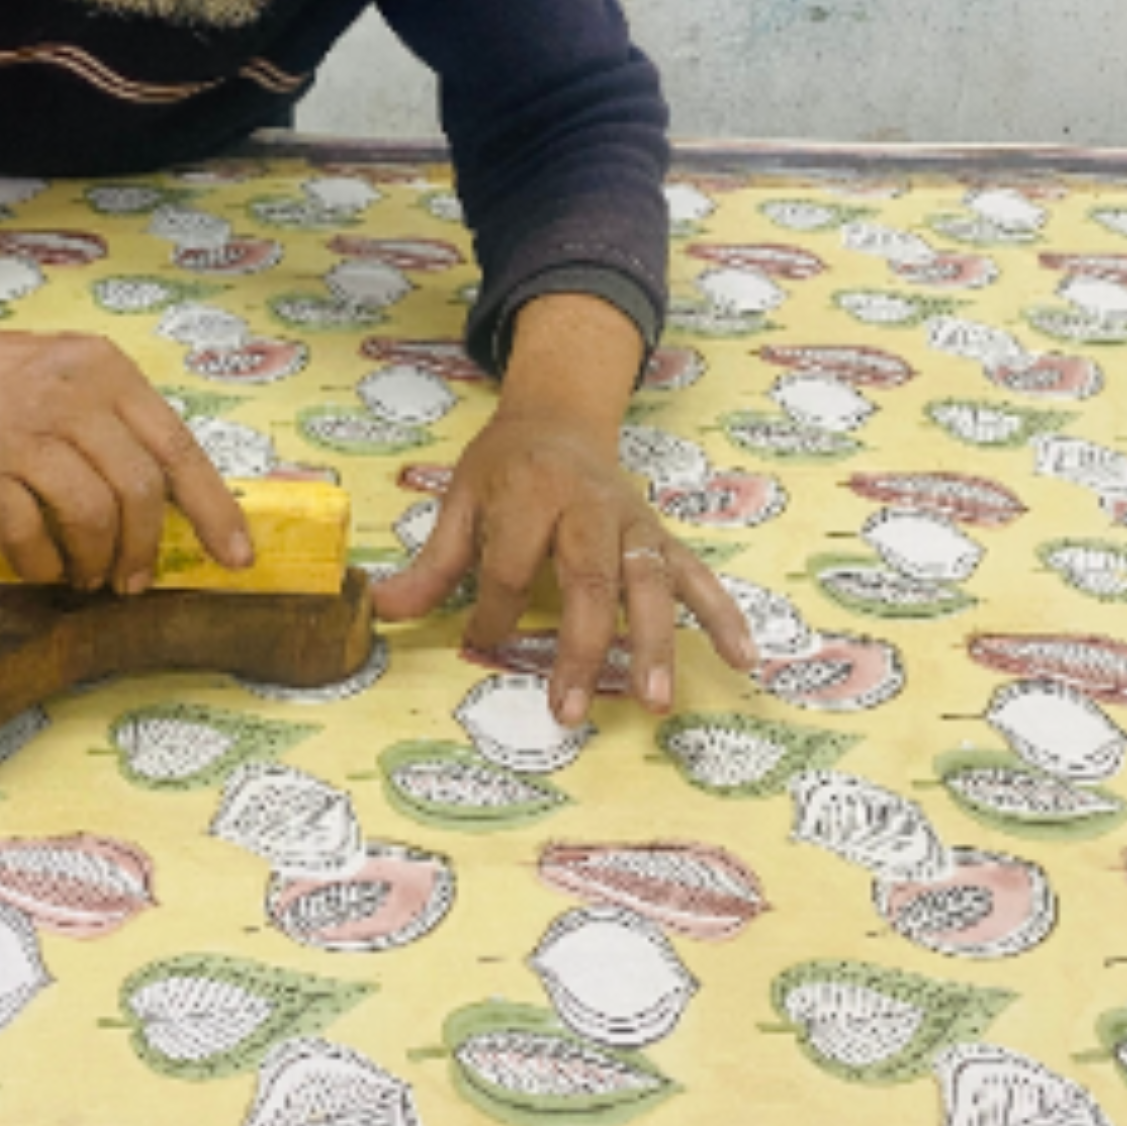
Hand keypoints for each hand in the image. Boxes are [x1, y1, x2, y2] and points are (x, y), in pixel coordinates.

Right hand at [0, 320, 251, 591]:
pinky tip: (45, 569)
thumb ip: (123, 422)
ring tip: (91, 576)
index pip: (178, 448)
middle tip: (136, 579)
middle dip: (146, 548)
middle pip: (139, 489)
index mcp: (108, 372)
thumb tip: (176, 503)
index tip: (235, 556)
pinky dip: (44, 566)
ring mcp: (23, 434)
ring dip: (98, 561)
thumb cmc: (9, 377)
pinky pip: (28, 536)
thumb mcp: (78, 371)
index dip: (213, 509)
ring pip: (90, 516)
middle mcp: (72, 397)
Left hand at [372, 407, 756, 722]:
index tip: (481, 645)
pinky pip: (696, 575)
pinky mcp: (661, 536)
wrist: (560, 417)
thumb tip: (382, 610)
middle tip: (569, 709)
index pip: (510, 564)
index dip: (493, 611)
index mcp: (529, 492)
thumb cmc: (506, 466)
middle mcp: (587, 507)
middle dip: (582, 647)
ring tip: (654, 700)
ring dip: (654, 643)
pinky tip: (744, 657)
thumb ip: (431, 562)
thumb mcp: (459, 499)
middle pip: (589, 580)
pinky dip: (723, 613)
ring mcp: (632, 523)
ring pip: (649, 583)